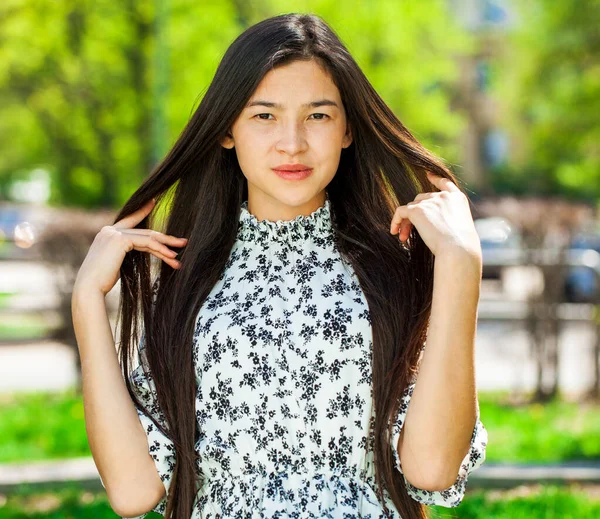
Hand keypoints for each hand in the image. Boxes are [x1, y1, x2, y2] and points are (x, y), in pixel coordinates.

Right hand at [74, 199, 188, 295]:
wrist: (88, 289)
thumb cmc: (101, 283)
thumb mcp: (115, 264)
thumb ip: (125, 254)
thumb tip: (141, 251)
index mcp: (106, 234)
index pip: (130, 220)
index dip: (142, 211)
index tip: (153, 202)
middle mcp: (109, 230)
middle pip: (145, 232)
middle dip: (165, 238)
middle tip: (182, 242)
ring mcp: (114, 233)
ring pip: (148, 238)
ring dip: (167, 247)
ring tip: (180, 255)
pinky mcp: (120, 240)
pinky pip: (147, 243)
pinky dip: (161, 250)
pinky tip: (171, 257)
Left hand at [389, 171, 481, 258]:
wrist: (458, 250)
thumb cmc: (461, 247)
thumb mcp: (460, 227)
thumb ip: (448, 218)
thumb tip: (432, 223)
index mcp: (458, 199)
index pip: (445, 183)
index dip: (435, 179)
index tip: (428, 175)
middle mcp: (444, 196)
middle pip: (422, 200)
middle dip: (415, 215)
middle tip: (410, 233)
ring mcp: (431, 201)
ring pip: (411, 208)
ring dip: (406, 222)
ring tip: (404, 238)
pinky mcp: (417, 210)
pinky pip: (400, 212)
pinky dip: (395, 221)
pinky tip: (395, 232)